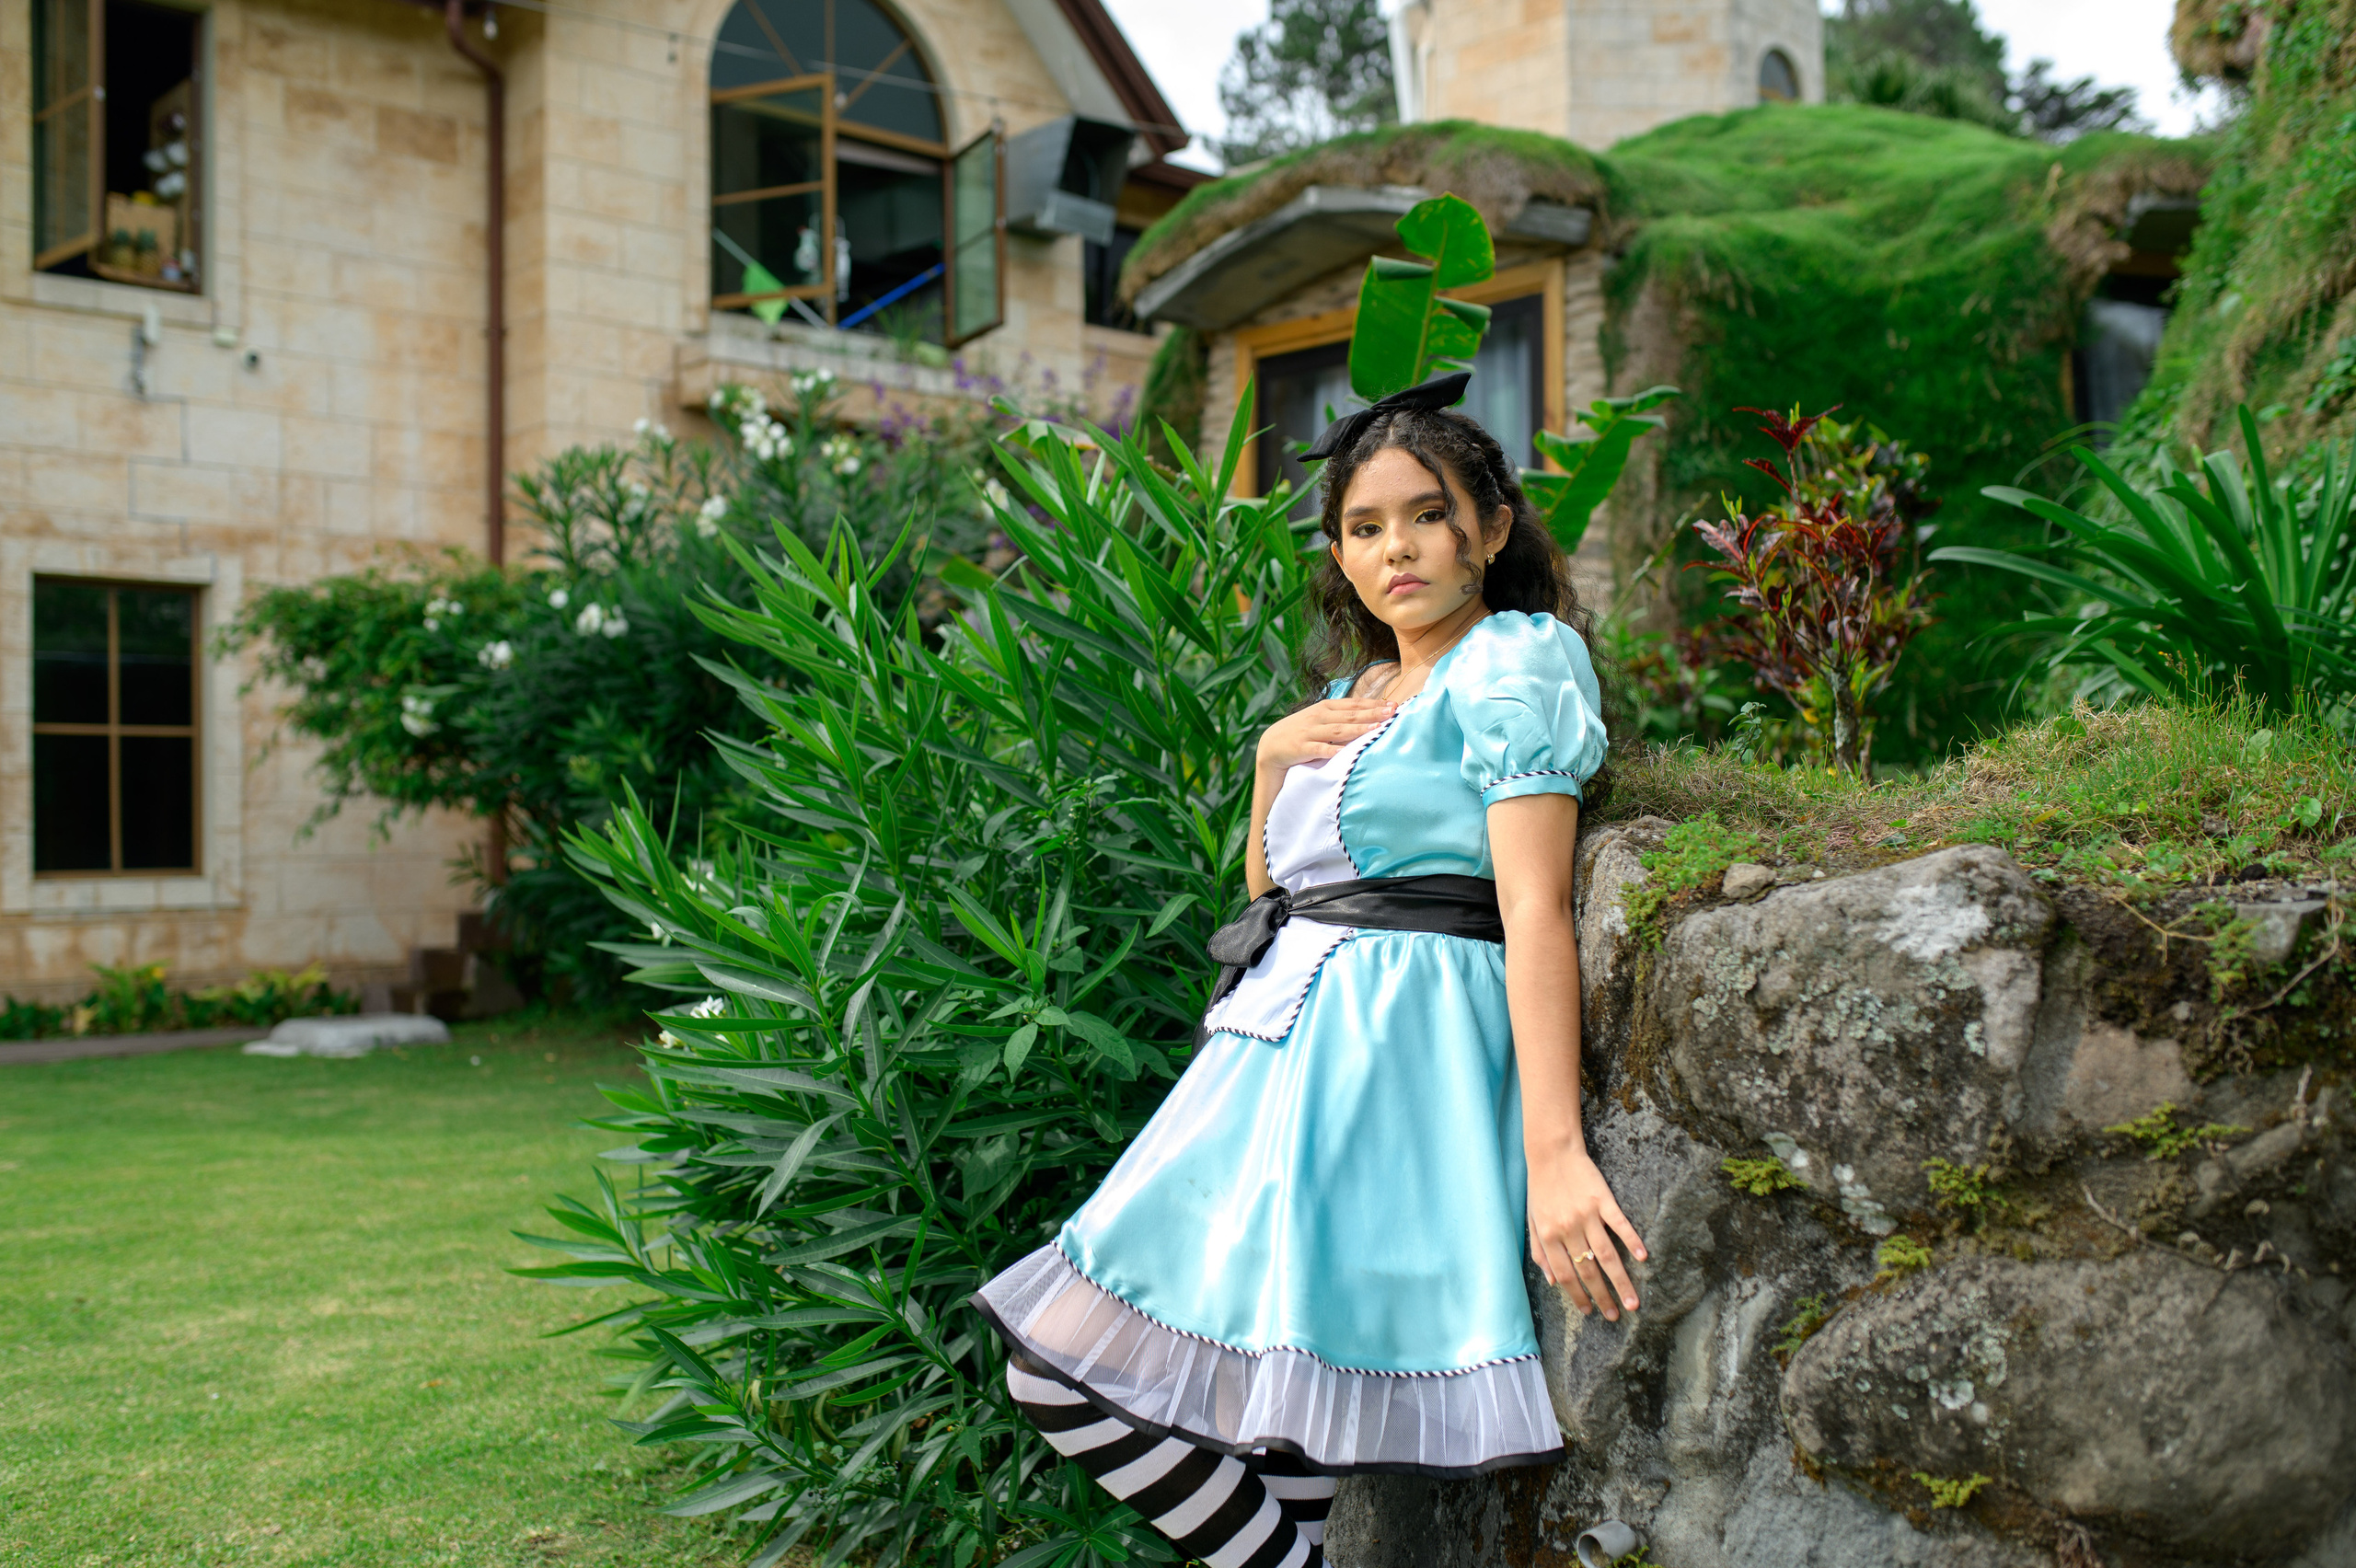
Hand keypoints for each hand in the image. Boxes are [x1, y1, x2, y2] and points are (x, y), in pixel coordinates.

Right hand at [1254, 698, 1395, 772]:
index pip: (1353, 704)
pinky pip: (1320, 749)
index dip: (1373, 703)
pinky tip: (1346, 751)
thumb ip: (1340, 715)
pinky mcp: (1301, 748)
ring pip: (1338, 730)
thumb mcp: (1319, 718)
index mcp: (1325, 708)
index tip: (1393, 704)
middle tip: (1392, 712)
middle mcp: (1319, 717)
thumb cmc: (1301, 732)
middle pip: (1350, 715)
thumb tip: (1369, 713)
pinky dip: (1333, 750)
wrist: (1271, 745)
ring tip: (1376, 727)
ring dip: (1358, 728)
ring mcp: (1310, 732)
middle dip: (1372, 713)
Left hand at [1527, 1146, 1647, 1321]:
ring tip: (1633, 1302)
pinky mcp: (1603, 1200)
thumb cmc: (1541, 1188)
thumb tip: (1551, 1282)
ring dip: (1621, 1281)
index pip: (1565, 1276)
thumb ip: (1540, 1252)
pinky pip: (1620, 1225)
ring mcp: (1587, 1215)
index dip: (1577, 1296)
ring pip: (1607, 1255)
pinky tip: (1643, 1257)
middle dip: (1602, 1297)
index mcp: (1549, 1237)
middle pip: (1588, 1271)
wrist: (1552, 1152)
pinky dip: (1632, 1241)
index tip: (1589, 1311)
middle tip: (1615, 1316)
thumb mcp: (1533, 1221)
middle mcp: (1568, 1229)